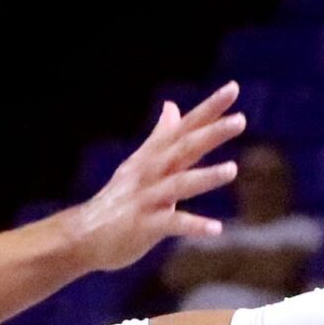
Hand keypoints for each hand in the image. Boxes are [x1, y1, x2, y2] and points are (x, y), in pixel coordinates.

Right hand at [67, 84, 245, 271]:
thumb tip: (172, 106)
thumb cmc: (118, 200)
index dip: (209, 109)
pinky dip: (194, 226)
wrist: (83, 236)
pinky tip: (217, 229)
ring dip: (205, 176)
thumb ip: (160, 137)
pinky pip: (172, 224)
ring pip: (179, 184)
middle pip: (184, 148)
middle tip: (240, 120)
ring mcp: (146, 199)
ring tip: (232, 169)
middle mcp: (151, 173)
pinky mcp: (143, 226)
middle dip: (211, 133)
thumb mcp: (139, 164)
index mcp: (154, 158)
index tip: (233, 88)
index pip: (185, 127)